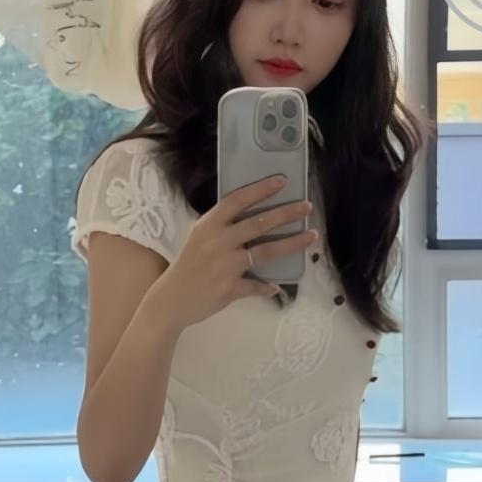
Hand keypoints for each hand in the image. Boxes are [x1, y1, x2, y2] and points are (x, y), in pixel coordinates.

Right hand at [151, 174, 316, 330]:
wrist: (170, 300)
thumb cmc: (186, 266)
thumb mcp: (198, 238)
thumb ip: (222, 228)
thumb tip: (252, 221)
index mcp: (208, 226)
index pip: (237, 201)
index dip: (260, 190)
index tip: (281, 181)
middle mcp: (218, 242)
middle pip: (258, 223)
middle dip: (286, 213)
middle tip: (306, 206)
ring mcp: (225, 266)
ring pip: (265, 252)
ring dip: (291, 244)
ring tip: (310, 236)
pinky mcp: (230, 288)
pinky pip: (256, 286)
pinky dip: (268, 287)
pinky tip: (278, 286)